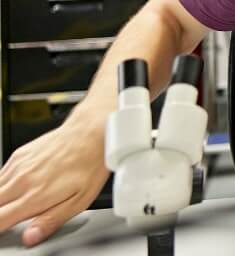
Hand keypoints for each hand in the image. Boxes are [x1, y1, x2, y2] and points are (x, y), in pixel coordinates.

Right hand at [0, 118, 109, 246]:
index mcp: (34, 196)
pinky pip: (0, 176)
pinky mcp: (18, 155)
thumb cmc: (89, 164)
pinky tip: (15, 189)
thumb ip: (51, 221)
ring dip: (0, 201)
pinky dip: (2, 186)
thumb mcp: (79, 201)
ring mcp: (17, 166)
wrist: (91, 132)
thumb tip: (30, 238)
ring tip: (12, 205)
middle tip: (8, 218)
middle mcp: (21, 181)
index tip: (4, 231)